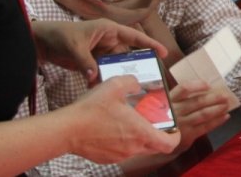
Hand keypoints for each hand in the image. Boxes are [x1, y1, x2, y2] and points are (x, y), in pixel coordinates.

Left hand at [31, 19, 167, 83]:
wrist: (41, 42)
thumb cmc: (59, 35)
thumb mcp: (75, 46)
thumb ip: (86, 61)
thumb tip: (95, 77)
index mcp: (108, 30)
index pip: (134, 36)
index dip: (149, 44)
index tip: (163, 53)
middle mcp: (108, 41)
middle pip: (126, 55)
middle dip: (133, 67)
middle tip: (145, 80)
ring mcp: (100, 52)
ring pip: (114, 66)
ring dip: (115, 76)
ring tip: (124, 88)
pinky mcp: (91, 62)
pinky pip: (102, 72)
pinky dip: (101, 80)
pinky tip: (101, 89)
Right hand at [67, 76, 181, 162]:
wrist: (66, 130)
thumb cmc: (91, 110)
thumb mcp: (115, 85)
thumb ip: (132, 82)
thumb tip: (136, 83)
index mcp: (140, 132)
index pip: (168, 144)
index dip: (175, 137)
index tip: (173, 128)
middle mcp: (133, 147)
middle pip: (154, 146)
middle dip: (157, 134)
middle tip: (151, 121)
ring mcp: (119, 155)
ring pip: (137, 148)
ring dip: (138, 137)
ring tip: (128, 121)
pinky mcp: (106, 158)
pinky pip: (122, 151)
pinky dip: (122, 141)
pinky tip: (112, 128)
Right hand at [169, 81, 233, 152]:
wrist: (160, 140)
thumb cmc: (169, 118)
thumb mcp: (169, 105)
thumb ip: (182, 97)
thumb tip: (208, 87)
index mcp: (170, 100)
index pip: (183, 89)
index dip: (197, 86)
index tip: (208, 85)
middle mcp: (175, 111)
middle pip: (197, 102)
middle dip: (214, 98)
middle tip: (225, 95)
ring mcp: (181, 124)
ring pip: (203, 114)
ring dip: (217, 109)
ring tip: (227, 105)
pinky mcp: (188, 135)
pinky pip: (205, 126)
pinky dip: (217, 121)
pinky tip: (225, 116)